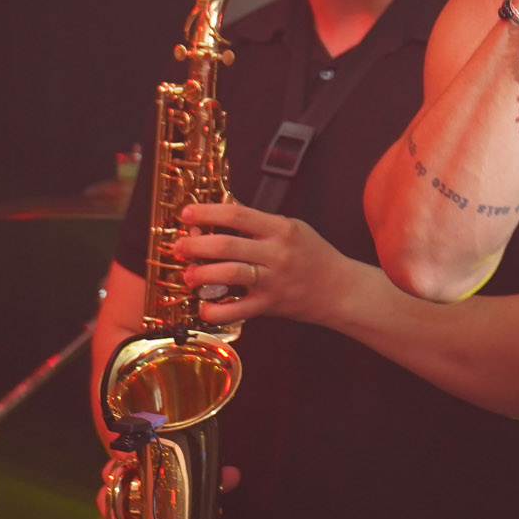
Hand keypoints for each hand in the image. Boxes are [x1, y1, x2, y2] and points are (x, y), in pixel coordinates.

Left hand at [175, 200, 358, 327]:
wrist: (340, 289)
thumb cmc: (313, 255)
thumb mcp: (292, 228)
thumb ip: (258, 221)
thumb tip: (223, 208)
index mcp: (281, 229)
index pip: (237, 215)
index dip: (207, 212)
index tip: (186, 213)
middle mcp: (277, 253)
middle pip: (227, 244)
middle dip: (195, 245)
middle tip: (178, 247)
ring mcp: (273, 280)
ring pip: (229, 274)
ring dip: (201, 274)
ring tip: (187, 275)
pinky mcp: (270, 304)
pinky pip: (237, 310)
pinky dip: (216, 311)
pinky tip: (203, 308)